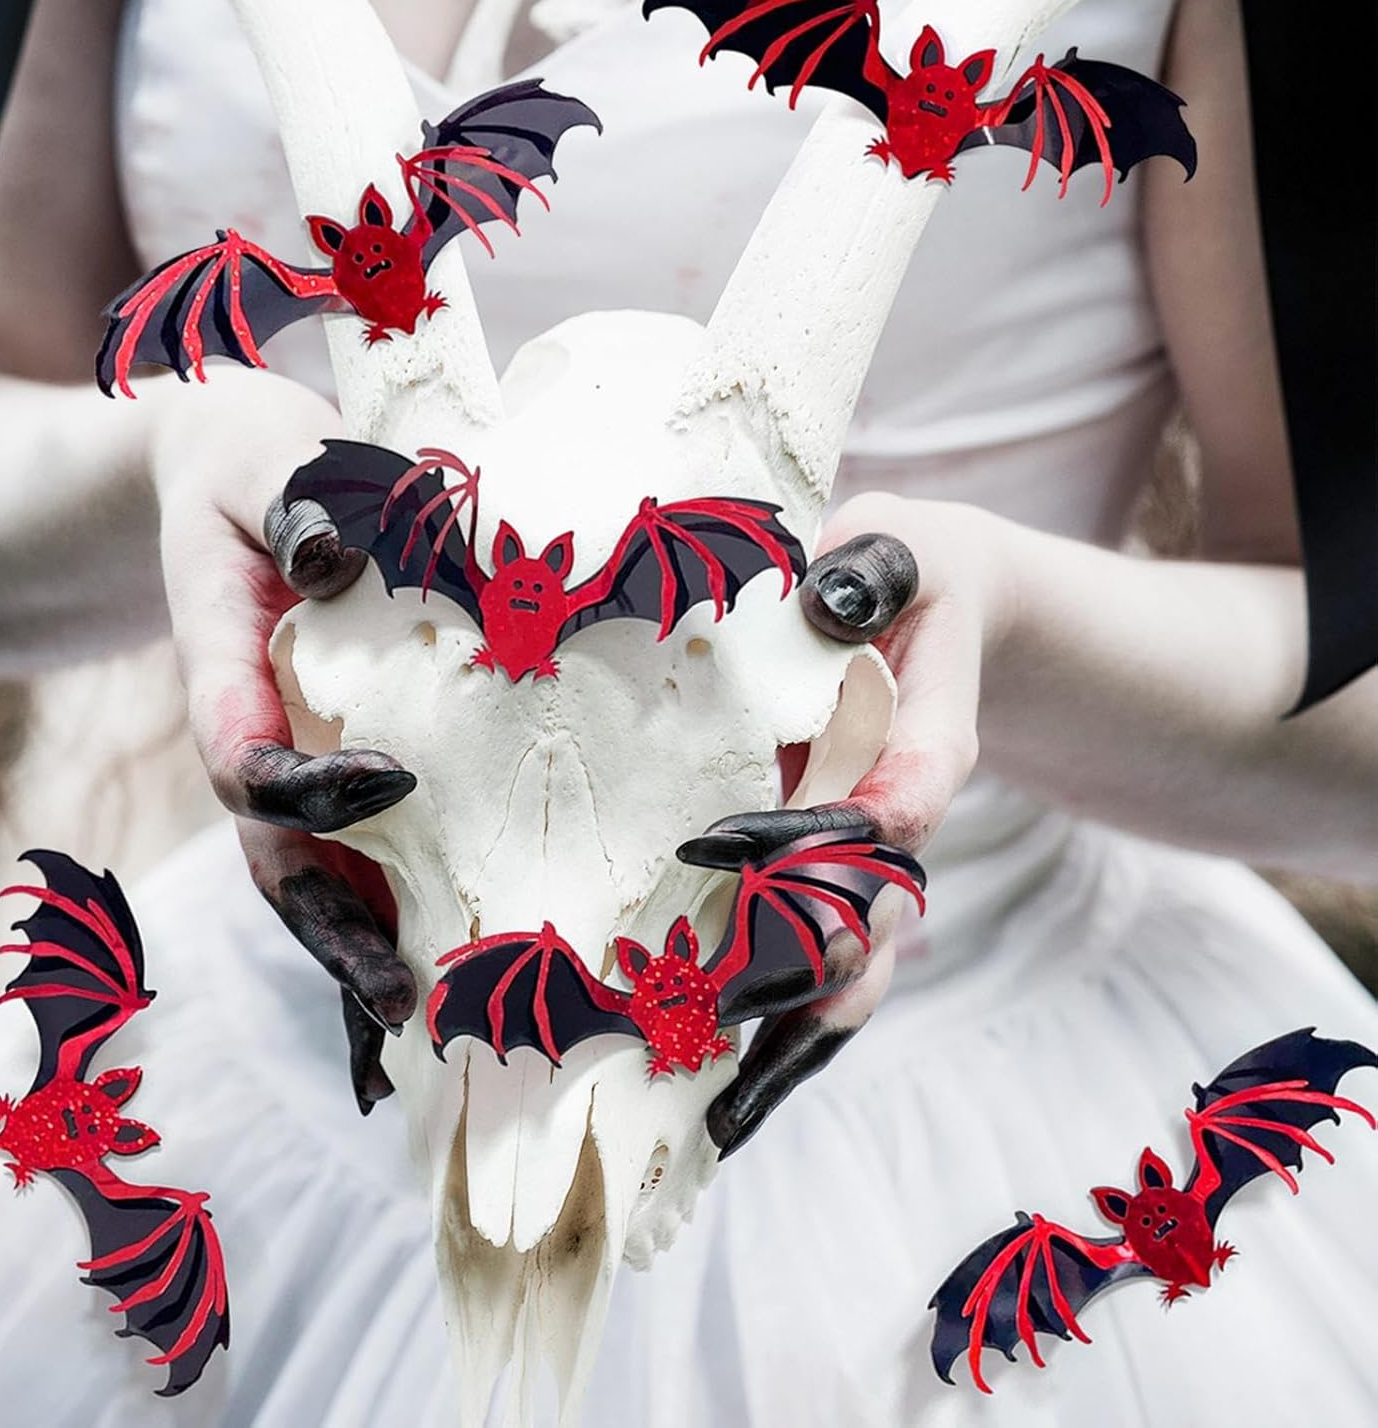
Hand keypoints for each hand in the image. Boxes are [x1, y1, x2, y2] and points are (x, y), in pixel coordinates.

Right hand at [150, 368, 413, 1109]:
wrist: (237, 476)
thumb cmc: (256, 463)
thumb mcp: (265, 456)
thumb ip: (290, 496)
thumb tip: (330, 550)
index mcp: (223, 666)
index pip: (239, 756)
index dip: (300, 788)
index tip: (394, 779)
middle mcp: (256, 734)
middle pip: (276, 858)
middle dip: (331, 931)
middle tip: (401, 996)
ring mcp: (294, 760)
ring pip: (317, 878)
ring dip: (365, 950)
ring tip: (432, 1026)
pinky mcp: (337, 764)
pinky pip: (361, 853)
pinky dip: (394, 917)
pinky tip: (443, 983)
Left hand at [680, 493, 1008, 1155]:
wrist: (933, 613)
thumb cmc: (907, 572)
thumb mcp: (902, 547)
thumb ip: (879, 566)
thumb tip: (832, 594)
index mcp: (925, 742)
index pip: (887, 806)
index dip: (818, 836)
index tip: (720, 849)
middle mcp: (899, 817)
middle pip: (876, 916)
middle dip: (806, 972)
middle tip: (720, 1021)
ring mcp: (867, 856)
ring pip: (854, 958)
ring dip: (796, 1026)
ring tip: (729, 1105)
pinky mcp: (828, 872)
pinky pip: (817, 950)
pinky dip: (783, 1013)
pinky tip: (732, 1085)